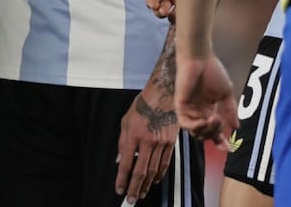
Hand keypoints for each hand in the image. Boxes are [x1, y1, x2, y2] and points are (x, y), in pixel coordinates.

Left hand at [115, 83, 176, 203]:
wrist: (163, 95)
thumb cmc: (142, 106)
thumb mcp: (125, 122)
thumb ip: (122, 143)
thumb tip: (120, 161)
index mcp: (133, 135)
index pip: (126, 163)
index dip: (122, 179)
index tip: (119, 190)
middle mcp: (147, 141)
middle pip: (141, 171)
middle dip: (135, 188)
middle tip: (131, 200)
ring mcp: (161, 143)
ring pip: (153, 170)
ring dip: (147, 185)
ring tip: (141, 194)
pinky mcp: (171, 143)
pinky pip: (164, 163)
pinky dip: (159, 174)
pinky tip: (155, 181)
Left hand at [175, 53, 237, 148]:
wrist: (200, 59)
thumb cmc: (213, 72)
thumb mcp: (225, 94)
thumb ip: (230, 111)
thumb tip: (236, 127)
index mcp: (208, 109)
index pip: (213, 131)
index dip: (220, 141)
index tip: (228, 148)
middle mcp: (198, 112)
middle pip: (205, 135)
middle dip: (215, 133)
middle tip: (220, 121)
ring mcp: (188, 110)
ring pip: (196, 132)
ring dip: (207, 130)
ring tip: (215, 118)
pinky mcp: (180, 106)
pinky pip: (185, 124)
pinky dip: (195, 127)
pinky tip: (204, 121)